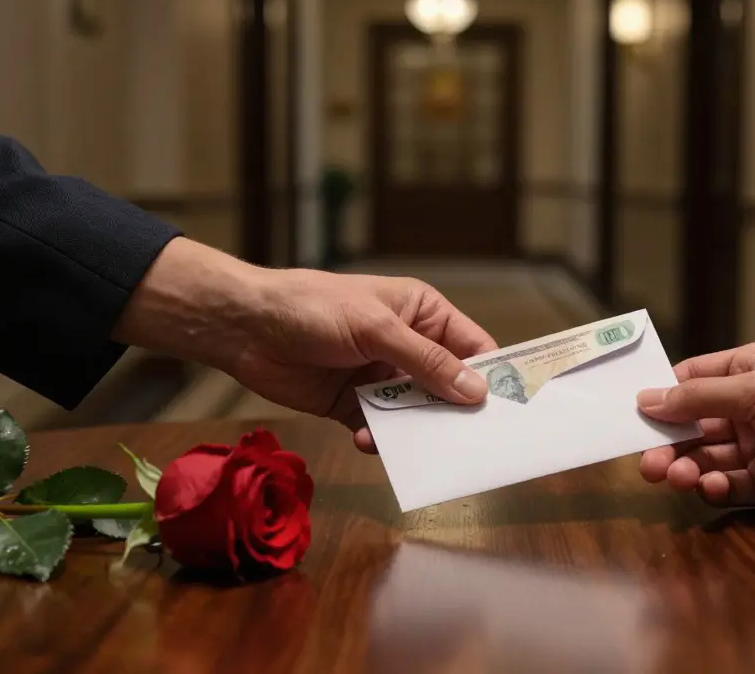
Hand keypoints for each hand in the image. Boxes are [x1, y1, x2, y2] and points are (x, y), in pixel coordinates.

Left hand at [113, 239, 497, 451]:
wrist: (245, 327)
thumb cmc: (312, 308)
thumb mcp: (376, 328)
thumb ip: (425, 362)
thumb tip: (476, 391)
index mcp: (422, 314)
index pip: (472, 347)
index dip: (492, 377)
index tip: (509, 411)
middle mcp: (407, 346)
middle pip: (448, 387)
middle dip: (454, 412)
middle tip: (470, 443)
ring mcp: (380, 377)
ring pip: (415, 413)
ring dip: (414, 431)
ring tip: (414, 447)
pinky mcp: (352, 405)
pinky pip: (381, 430)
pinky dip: (379, 439)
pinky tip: (366, 440)